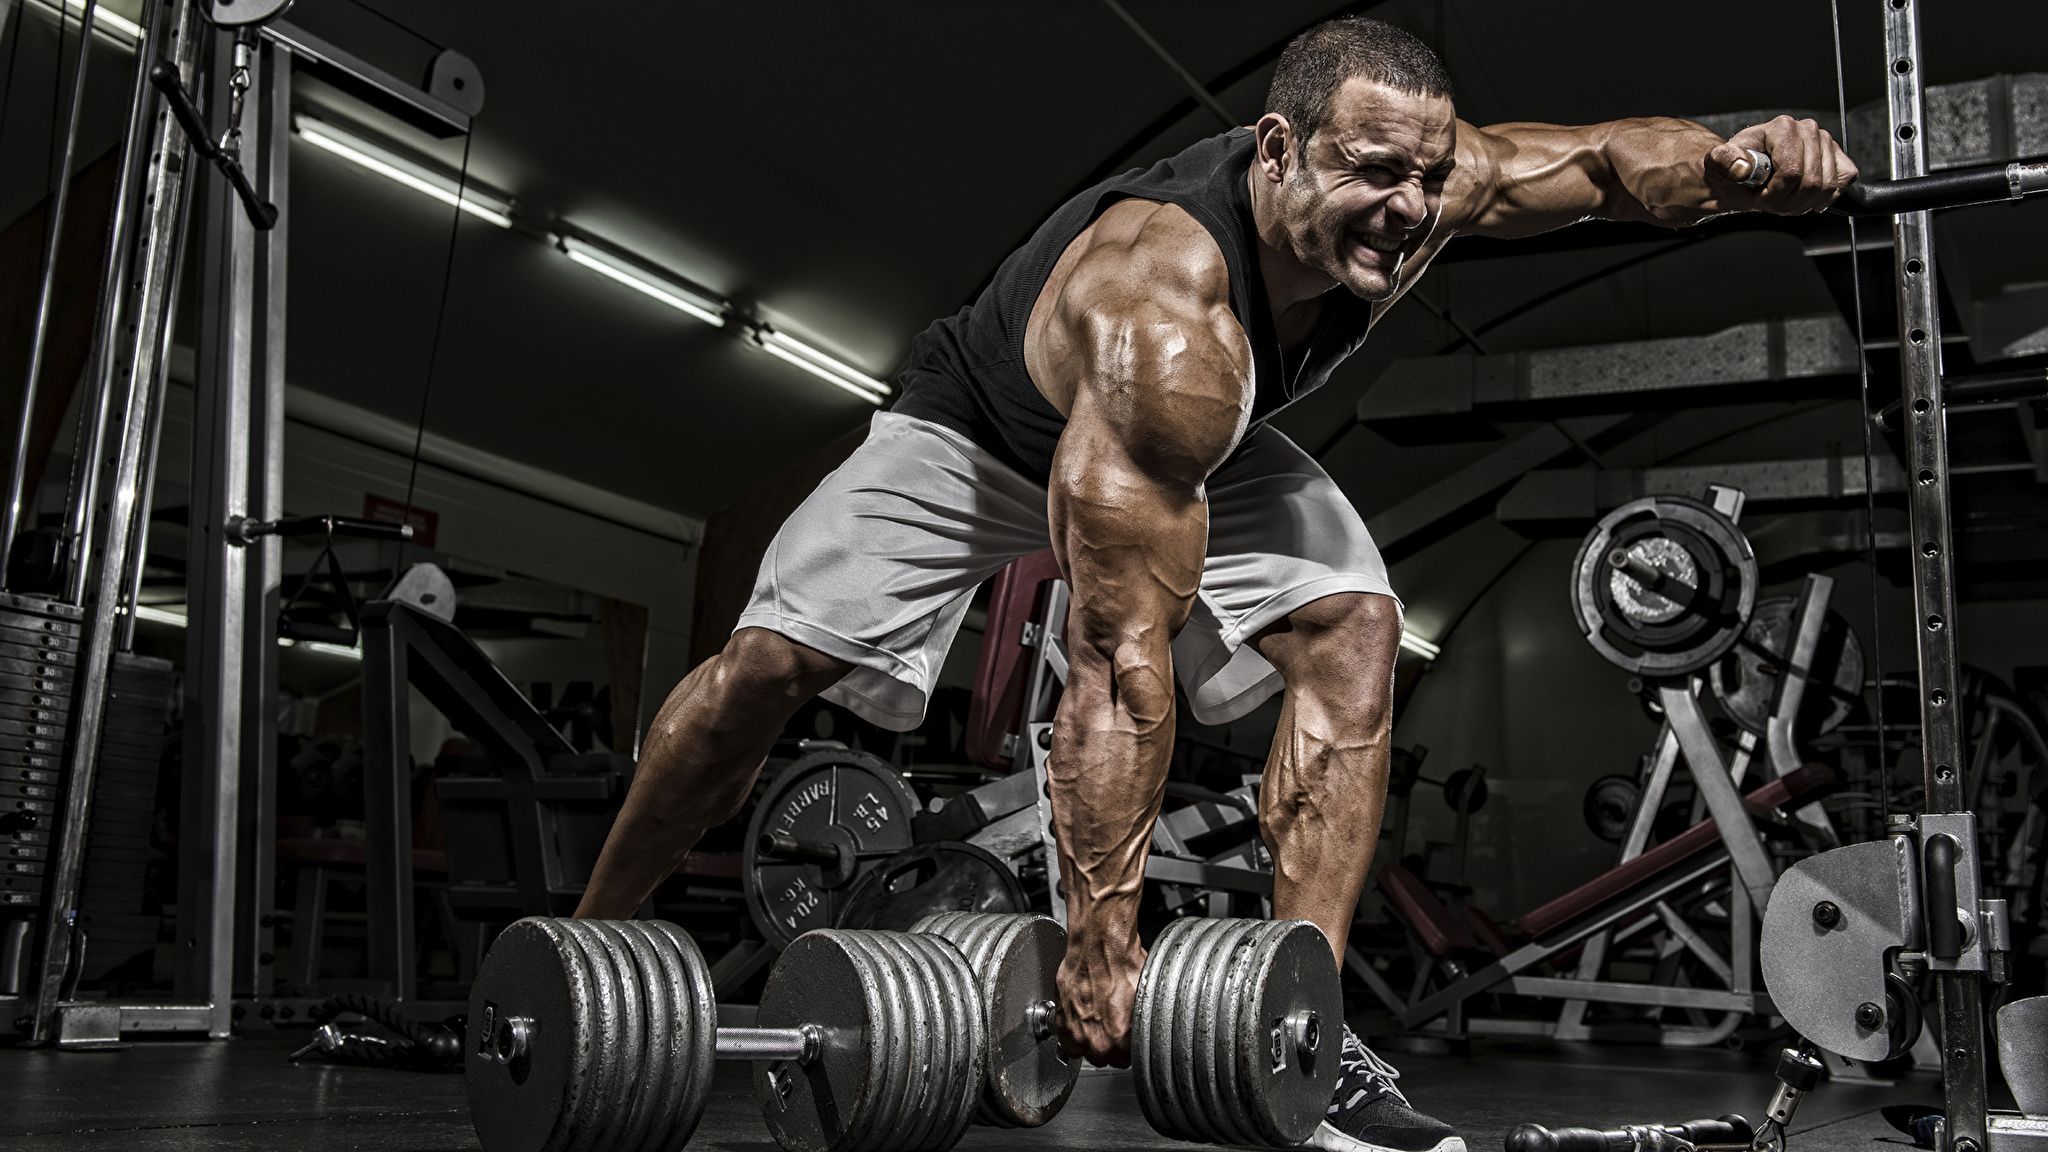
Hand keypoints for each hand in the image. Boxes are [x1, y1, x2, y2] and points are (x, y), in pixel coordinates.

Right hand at [1055, 933, 1143, 1067]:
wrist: (1098, 946)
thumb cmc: (1121, 965)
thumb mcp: (1145, 998)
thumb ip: (1141, 1024)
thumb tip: (1148, 1029)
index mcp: (1120, 1039)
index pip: (1127, 1060)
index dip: (1128, 1048)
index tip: (1128, 1039)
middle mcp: (1096, 1040)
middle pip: (1105, 1059)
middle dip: (1110, 1047)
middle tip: (1114, 1029)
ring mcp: (1076, 1032)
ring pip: (1085, 1052)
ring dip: (1091, 1042)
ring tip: (1098, 1025)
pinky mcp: (1061, 1019)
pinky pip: (1066, 1041)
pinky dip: (1073, 1033)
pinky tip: (1083, 1020)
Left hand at [1706, 114, 1858, 213]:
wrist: (1744, 172)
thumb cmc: (1734, 167)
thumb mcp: (1720, 164)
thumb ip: (1726, 162)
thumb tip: (1741, 168)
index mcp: (1782, 127)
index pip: (1791, 172)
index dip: (1775, 194)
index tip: (1759, 197)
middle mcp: (1807, 129)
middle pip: (1811, 182)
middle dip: (1787, 202)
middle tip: (1770, 202)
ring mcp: (1826, 142)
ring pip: (1827, 186)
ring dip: (1802, 204)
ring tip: (1783, 200)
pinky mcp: (1838, 156)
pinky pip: (1844, 181)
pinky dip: (1824, 197)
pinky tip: (1804, 198)